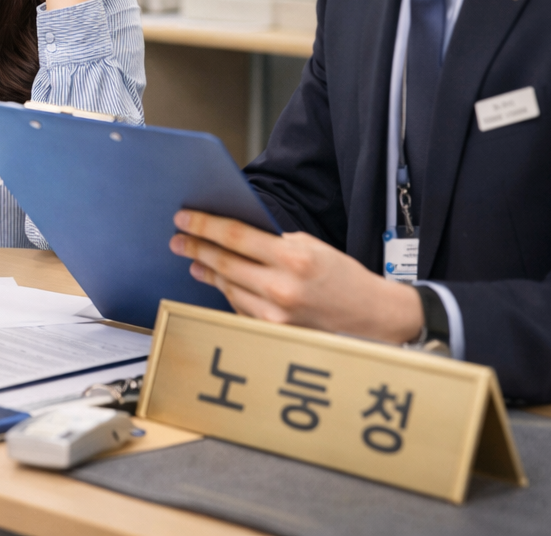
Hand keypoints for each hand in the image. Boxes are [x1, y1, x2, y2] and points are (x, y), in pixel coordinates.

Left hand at [168, 210, 423, 342]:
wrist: (372, 318)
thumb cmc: (342, 278)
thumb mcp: (312, 247)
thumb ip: (273, 241)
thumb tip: (232, 232)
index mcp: (294, 258)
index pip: (236, 236)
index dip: (205, 225)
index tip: (184, 217)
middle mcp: (282, 288)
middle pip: (224, 262)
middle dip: (196, 248)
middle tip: (178, 238)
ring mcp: (275, 315)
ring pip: (228, 286)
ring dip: (206, 271)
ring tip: (193, 258)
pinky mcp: (272, 333)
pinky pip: (239, 306)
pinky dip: (227, 290)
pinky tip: (217, 279)